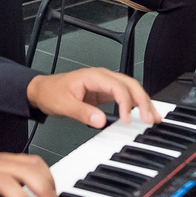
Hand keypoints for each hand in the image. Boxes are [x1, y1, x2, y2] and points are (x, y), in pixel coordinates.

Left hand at [26, 67, 160, 129]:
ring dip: (143, 102)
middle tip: (150, 118)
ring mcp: (105, 85)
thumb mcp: (64, 104)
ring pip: (131, 89)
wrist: (42, 91)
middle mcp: (102, 77)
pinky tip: (142, 113)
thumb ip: (83, 112)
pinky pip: (125, 96)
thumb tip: (101, 120)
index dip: (125, 103)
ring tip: (153, 117)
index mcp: (94, 76)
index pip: (117, 86)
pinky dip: (136, 105)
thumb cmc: (51, 92)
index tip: (127, 120)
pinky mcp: (105, 93)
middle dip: (143, 101)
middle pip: (130, 85)